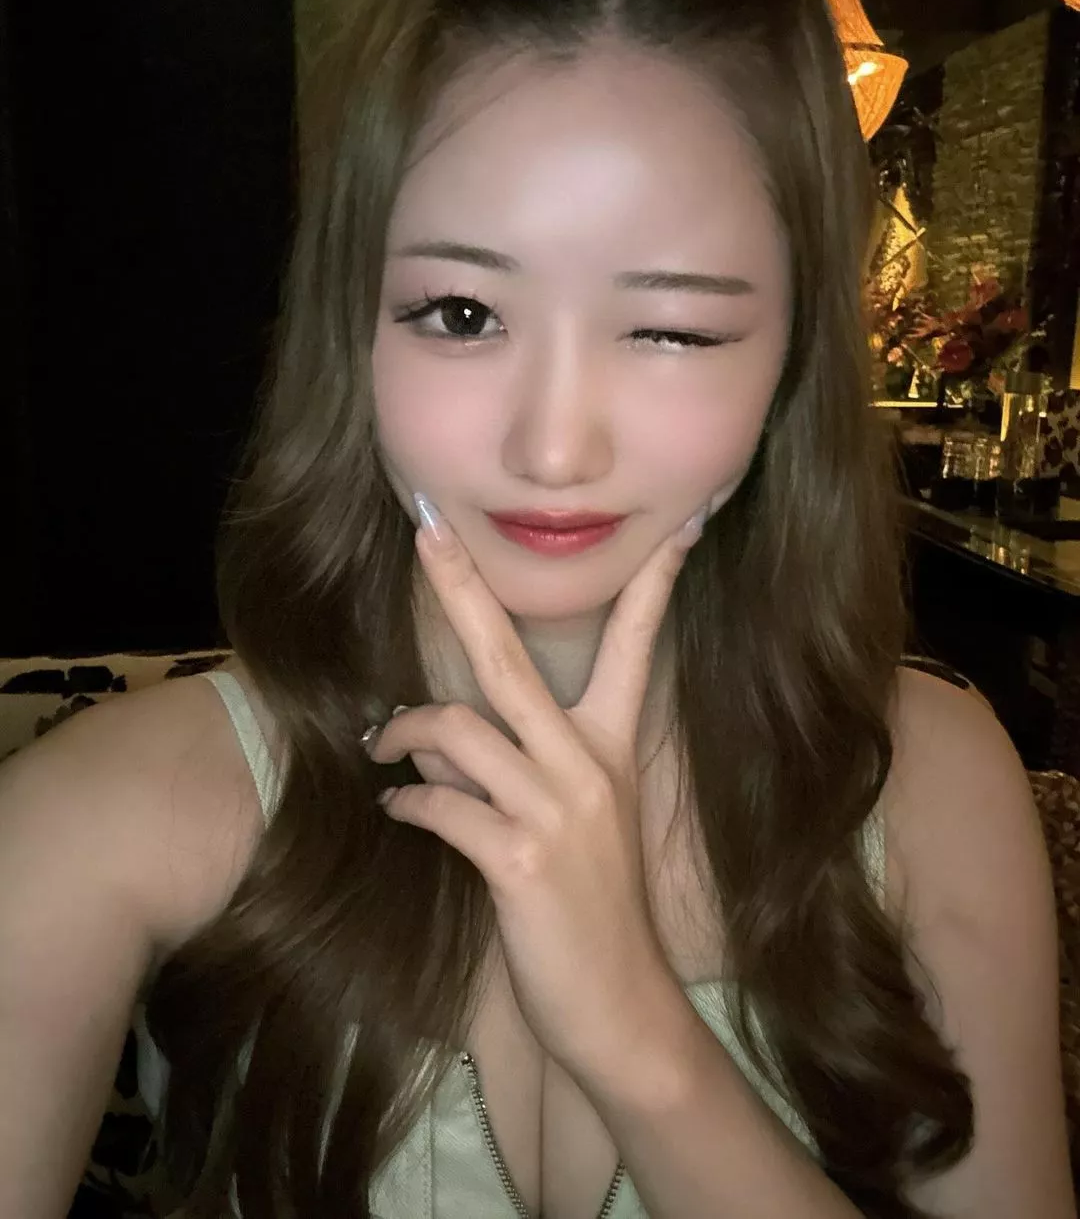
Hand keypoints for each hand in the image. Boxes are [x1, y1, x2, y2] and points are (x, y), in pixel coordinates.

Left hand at [365, 499, 705, 1083]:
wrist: (618, 1007)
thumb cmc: (591, 908)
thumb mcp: (576, 822)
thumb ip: (522, 762)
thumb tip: (444, 726)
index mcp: (610, 747)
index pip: (637, 645)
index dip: (653, 584)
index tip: (674, 526)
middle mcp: (587, 766)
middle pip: (510, 658)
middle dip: (461, 588)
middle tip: (425, 530)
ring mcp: (556, 812)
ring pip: (457, 728)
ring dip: (402, 731)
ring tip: (381, 747)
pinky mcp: (520, 862)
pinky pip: (440, 804)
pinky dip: (406, 800)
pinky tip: (397, 808)